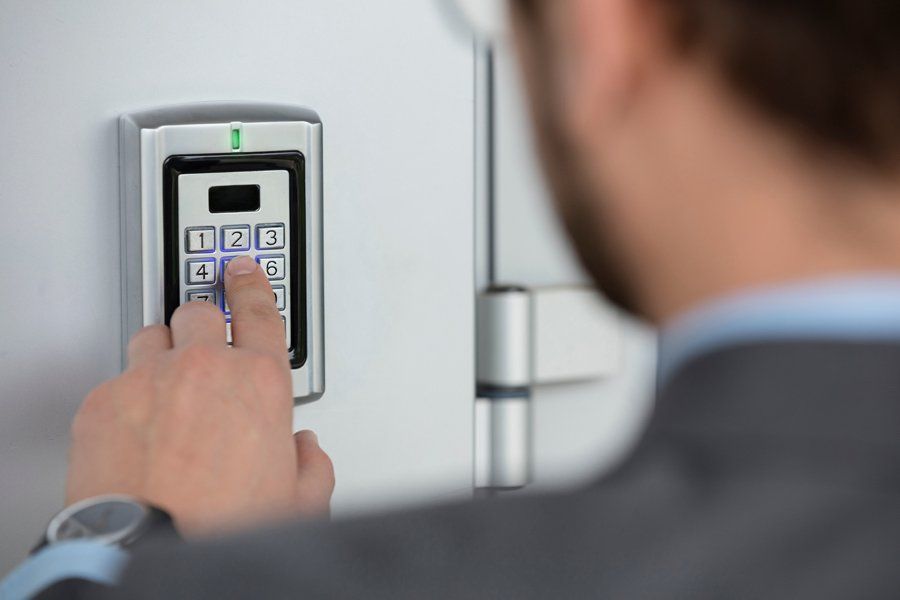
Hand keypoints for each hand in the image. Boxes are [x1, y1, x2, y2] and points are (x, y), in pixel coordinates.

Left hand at [66, 256, 333, 535]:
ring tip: (168, 386)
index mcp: (259, 383)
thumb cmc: (221, 525)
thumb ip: (311, 464)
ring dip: (163, 353)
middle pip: (200, 312)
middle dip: (203, 324)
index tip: (245, 271)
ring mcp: (149, 379)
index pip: (259, 312)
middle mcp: (204, 369)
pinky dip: (128, 395)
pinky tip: (136, 427)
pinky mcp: (104, 400)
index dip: (253, 285)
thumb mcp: (299, 502)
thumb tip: (305, 452)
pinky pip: (117, 379)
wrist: (150, 549)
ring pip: (153, 336)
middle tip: (204, 343)